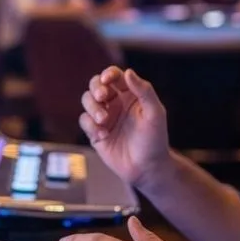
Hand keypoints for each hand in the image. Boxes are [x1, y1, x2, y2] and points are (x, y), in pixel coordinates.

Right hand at [80, 67, 169, 186]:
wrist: (147, 168)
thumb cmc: (155, 140)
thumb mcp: (155, 113)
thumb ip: (144, 91)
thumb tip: (128, 72)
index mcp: (130, 95)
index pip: (115, 76)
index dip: (108, 74)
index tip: (107, 80)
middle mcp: (115, 103)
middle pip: (96, 84)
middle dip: (96, 88)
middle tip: (102, 97)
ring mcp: (104, 117)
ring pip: (87, 100)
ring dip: (92, 107)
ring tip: (103, 120)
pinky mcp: (95, 132)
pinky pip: (84, 120)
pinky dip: (90, 125)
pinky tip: (103, 135)